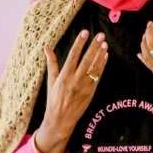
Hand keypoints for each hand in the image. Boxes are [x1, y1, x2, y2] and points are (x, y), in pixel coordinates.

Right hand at [35, 30, 108, 152]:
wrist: (61, 119)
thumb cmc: (54, 99)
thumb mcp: (51, 81)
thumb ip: (51, 63)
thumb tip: (47, 48)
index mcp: (64, 77)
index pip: (73, 56)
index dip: (80, 43)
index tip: (85, 33)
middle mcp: (75, 81)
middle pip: (87, 60)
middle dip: (94, 46)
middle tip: (100, 35)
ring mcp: (85, 86)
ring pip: (95, 67)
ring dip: (100, 54)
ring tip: (104, 43)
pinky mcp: (92, 91)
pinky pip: (98, 75)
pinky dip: (102, 65)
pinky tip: (105, 56)